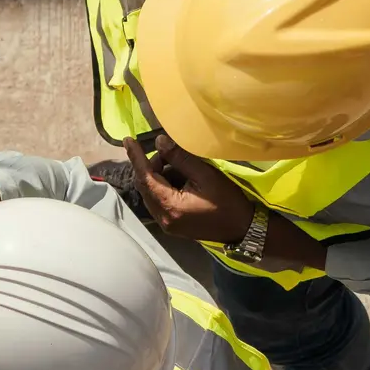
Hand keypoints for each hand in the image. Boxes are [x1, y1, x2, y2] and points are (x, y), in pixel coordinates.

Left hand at [123, 137, 326, 271]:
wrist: (242, 229)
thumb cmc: (227, 202)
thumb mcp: (205, 175)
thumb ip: (180, 158)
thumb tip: (159, 142)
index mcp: (169, 207)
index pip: (145, 178)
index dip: (136, 157)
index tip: (127, 140)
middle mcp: (162, 218)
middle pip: (146, 186)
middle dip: (152, 166)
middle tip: (169, 152)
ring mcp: (166, 224)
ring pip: (152, 193)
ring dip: (159, 176)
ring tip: (179, 164)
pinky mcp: (172, 225)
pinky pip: (159, 201)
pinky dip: (165, 187)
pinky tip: (181, 179)